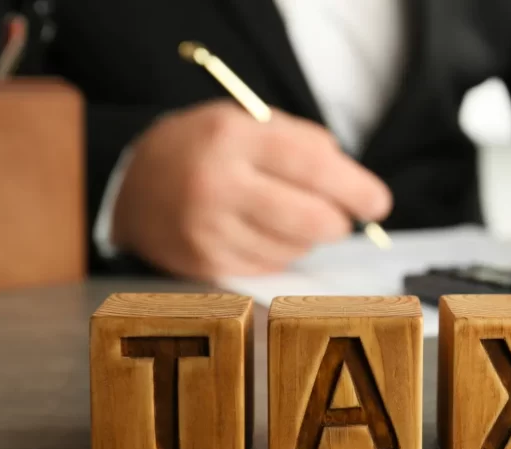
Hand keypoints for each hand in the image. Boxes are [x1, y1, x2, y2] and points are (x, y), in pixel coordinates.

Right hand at [112, 101, 391, 279]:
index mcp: (232, 138)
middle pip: (310, 219)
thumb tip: (351, 177)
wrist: (132, 186)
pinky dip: (283, 252)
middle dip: (339, 221)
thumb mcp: (246, 121)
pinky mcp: (205, 264)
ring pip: (294, 248)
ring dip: (310, 237)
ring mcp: (208, 231)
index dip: (355, 188)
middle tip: (343, 215)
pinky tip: (268, 233)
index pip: (312, 166)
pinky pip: (270, 266)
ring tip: (292, 214)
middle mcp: (217, 186)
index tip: (379, 203)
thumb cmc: (202, 148)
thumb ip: (301, 140)